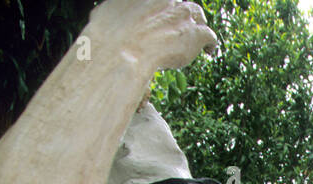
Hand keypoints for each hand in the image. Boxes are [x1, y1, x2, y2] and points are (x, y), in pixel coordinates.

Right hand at [87, 0, 218, 72]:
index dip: (165, 7)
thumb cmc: (107, 37)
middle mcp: (167, 0)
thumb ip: (112, 12)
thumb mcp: (104, 15)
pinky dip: (210, 43)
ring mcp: (183, 14)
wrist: (122, 50)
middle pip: (181, 3)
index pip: (164, 1)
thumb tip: (102, 15)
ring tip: (200, 38)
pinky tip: (210, 51)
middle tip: (182, 26)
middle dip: (183, 13)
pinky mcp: (196, 33)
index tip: (163, 15)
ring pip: (198, 14)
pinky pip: (210, 35)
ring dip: (198, 24)